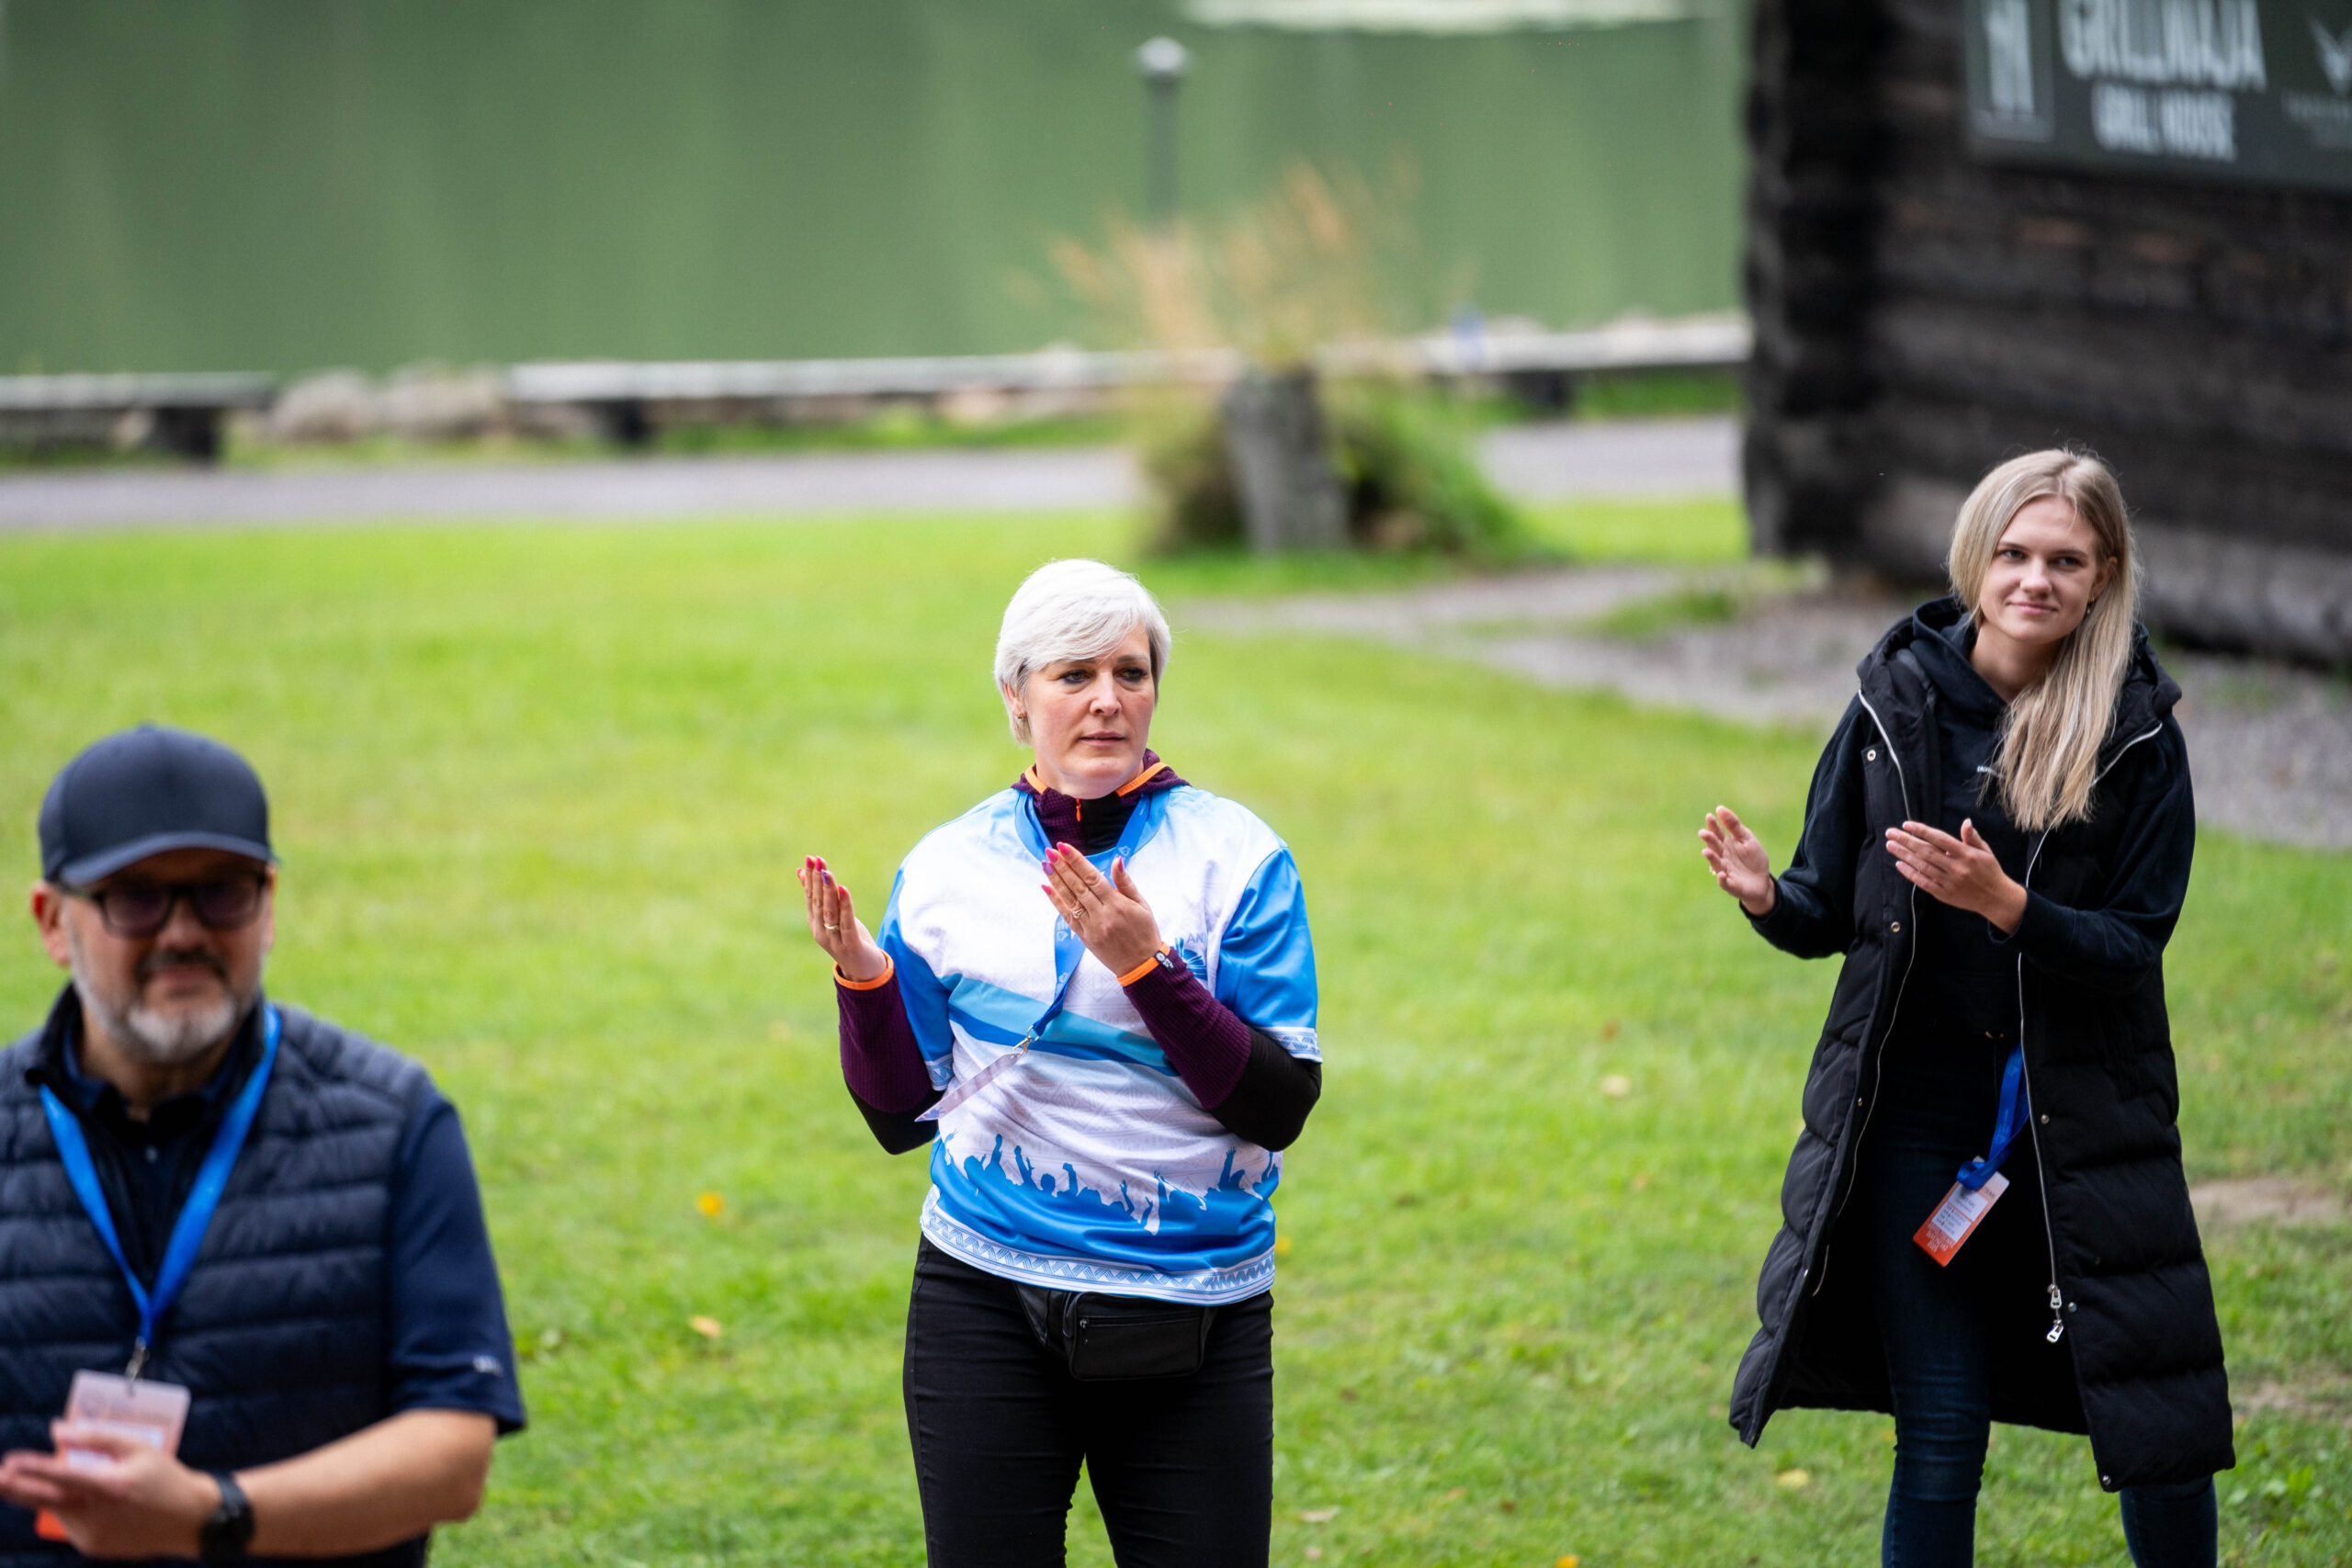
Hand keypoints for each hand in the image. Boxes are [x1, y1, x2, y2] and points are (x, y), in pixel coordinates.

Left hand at [0, 1424, 218, 1558]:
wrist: (190, 1520)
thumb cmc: (165, 1477)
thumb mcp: (138, 1448)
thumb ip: (96, 1437)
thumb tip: (56, 1431)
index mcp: (111, 1486)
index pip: (62, 1476)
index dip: (33, 1469)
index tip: (9, 1462)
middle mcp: (98, 1514)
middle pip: (45, 1500)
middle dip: (17, 1488)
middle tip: (1, 1476)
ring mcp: (93, 1535)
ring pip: (59, 1510)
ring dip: (57, 1495)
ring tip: (92, 1484)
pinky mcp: (92, 1547)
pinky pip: (72, 1523)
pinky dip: (74, 1509)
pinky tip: (102, 1505)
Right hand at [799, 856, 888, 982]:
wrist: (863, 971)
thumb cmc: (848, 939)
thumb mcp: (832, 915)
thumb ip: (818, 896)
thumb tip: (801, 871)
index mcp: (815, 923)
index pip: (810, 897)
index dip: (810, 877)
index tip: (810, 858)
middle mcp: (820, 931)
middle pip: (818, 902)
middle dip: (817, 880)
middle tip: (817, 859)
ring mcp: (834, 939)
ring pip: (830, 911)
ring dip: (828, 890)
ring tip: (827, 872)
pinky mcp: (851, 944)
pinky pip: (846, 922)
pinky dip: (845, 905)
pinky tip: (844, 889)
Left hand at [1040, 845, 1163, 977]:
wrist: (1141, 965)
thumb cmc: (1145, 932)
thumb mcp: (1142, 905)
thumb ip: (1126, 883)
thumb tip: (1117, 860)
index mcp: (1117, 904)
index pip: (1092, 877)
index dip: (1077, 861)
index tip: (1064, 848)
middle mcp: (1102, 915)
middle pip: (1078, 886)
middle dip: (1062, 867)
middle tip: (1050, 851)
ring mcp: (1091, 927)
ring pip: (1070, 900)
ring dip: (1056, 881)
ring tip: (1045, 864)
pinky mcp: (1084, 937)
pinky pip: (1067, 917)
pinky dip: (1056, 902)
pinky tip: (1047, 888)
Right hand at [1699, 806, 1775, 916]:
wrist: (1762, 881)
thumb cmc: (1753, 859)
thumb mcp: (1747, 838)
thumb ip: (1734, 825)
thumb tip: (1719, 808)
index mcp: (1726, 844)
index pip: (1717, 833)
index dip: (1713, 826)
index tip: (1709, 816)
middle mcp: (1723, 857)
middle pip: (1715, 847)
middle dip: (1709, 841)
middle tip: (1703, 833)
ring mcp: (1726, 871)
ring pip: (1717, 864)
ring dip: (1712, 858)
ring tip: (1707, 851)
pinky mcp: (1731, 885)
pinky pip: (1725, 883)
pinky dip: (1722, 880)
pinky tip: (1721, 874)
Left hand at [1883, 819, 2026, 933]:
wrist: (1996, 899)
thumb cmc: (1990, 871)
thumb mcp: (1985, 852)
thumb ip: (1972, 838)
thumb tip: (1966, 822)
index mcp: (1967, 855)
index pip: (1940, 839)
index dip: (1922, 831)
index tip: (1906, 824)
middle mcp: (1957, 868)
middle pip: (1926, 852)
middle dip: (1906, 841)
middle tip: (1890, 833)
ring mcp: (1949, 882)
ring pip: (1922, 866)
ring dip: (1904, 855)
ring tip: (1890, 845)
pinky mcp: (1943, 894)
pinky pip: (1923, 882)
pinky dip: (1910, 873)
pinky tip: (1899, 864)